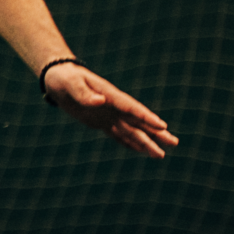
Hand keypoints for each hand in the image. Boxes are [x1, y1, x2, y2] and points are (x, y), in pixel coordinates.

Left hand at [43, 62, 177, 159]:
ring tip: (162, 155)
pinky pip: (118, 134)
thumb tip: (100, 101)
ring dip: (146, 142)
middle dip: (156, 132)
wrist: (58, 79)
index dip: (146, 117)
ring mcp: (109, 115)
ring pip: (132, 131)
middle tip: (175, 142)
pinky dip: (129, 143)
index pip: (131, 108)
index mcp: (110, 96)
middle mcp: (114, 107)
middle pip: (139, 122)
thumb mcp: (71, 84)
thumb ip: (84, 93)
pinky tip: (141, 151)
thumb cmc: (64, 79)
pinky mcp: (101, 122)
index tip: (162, 126)